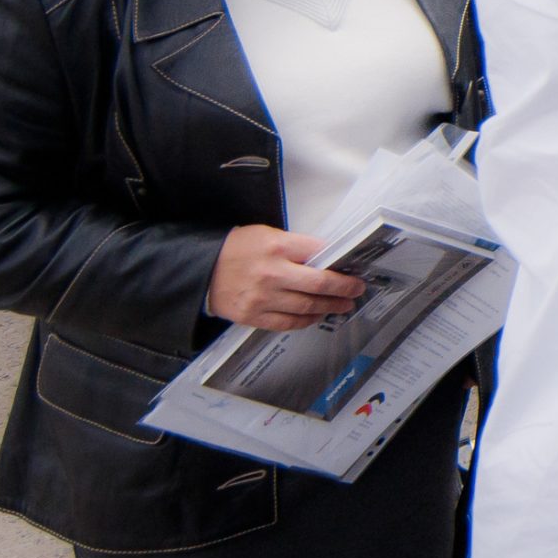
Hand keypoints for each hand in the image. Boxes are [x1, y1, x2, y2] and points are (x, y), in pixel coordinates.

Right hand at [206, 225, 363, 330]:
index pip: (319, 253)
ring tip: (343, 304)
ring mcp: (263, 298)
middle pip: (319, 284)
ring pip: (307, 306)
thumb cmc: (236, 249)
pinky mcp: (253, 316)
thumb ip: (295, 246)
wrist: (200, 270)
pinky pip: (289, 322)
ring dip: (330, 307)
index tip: (352, 267)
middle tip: (356, 289)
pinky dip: (307, 320)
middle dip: (344, 288)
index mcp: (276, 247)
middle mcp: (272, 273)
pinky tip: (317, 315)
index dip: (340, 261)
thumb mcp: (266, 235)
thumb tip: (326, 258)